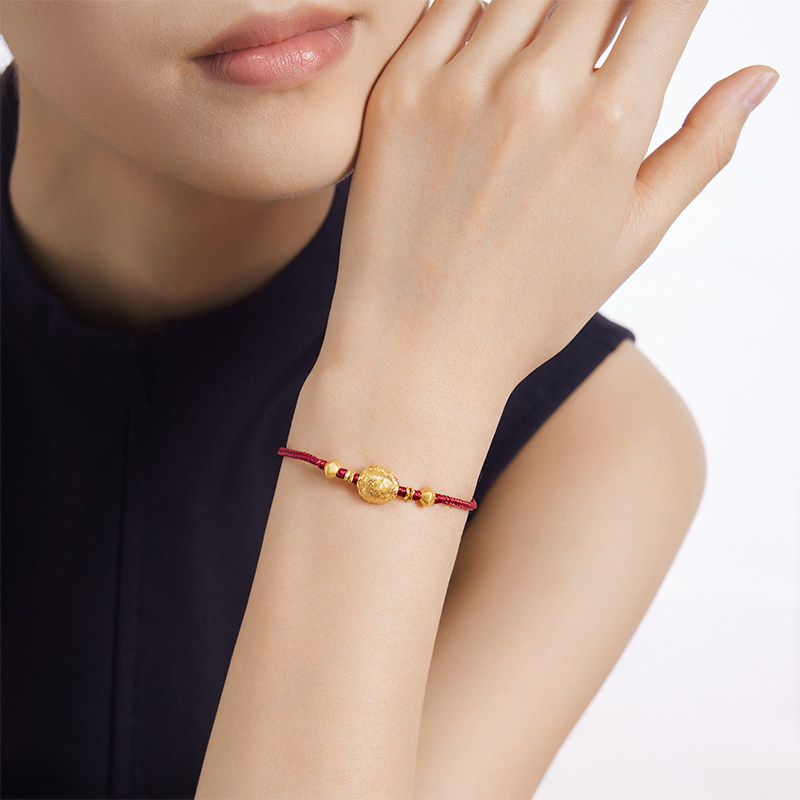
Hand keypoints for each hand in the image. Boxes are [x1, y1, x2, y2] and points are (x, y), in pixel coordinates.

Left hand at [318, 0, 777, 403]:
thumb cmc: (529, 309)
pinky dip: (478, 9)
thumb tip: (760, 76)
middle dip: (612, 4)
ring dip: (547, 6)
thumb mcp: (630, 242)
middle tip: (599, 44)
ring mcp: (458, 85)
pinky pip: (447, 4)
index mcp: (609, 124)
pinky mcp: (397, 92)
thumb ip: (699, 151)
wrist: (416, 348)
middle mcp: (536, 89)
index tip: (664, 16)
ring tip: (546, 55)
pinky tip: (491, 45)